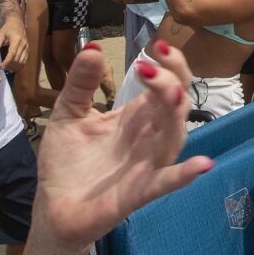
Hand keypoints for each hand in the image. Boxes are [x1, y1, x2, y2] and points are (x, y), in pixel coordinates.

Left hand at [0, 25, 29, 70]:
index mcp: (16, 40)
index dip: (6, 62)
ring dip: (14, 67)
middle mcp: (23, 44)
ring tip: (6, 69)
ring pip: (22, 62)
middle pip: (17, 60)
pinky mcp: (27, 50)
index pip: (12, 54)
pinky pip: (24, 61)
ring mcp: (27, 47)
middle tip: (0, 68)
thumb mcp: (0, 35)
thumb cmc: (7, 29)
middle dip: (8, 66)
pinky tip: (12, 68)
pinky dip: (19, 66)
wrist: (17, 23)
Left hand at [31, 42, 212, 249]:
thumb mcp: (68, 113)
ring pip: (174, 137)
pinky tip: (202, 165)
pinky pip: (166, 183)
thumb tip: (93, 48)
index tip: (156, 47)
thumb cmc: (67, 162)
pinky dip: (185, 174)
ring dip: (176, 115)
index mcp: (136, 117)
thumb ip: (81, 82)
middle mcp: (148, 138)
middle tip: (149, 66)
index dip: (170, 65)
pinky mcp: (138, 193)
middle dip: (171, 81)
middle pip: (176, 105)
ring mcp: (147, 165)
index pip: (167, 85)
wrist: (52, 207)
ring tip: (171, 93)